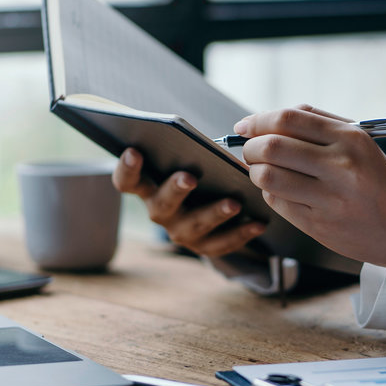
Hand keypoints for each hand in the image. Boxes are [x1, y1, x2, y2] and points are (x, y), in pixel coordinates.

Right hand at [112, 148, 265, 256]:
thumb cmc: (199, 172)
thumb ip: (191, 150)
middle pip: (162, 204)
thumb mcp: (191, 161)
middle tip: (189, 177)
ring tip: (234, 203)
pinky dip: (241, 233)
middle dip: (175, 189)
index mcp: (149, 188)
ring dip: (214, 214)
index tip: (134, 151)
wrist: (215, 208)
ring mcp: (181, 232)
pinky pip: (222, 243)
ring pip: (195, 226)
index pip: (127, 182)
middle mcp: (160, 212)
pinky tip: (258, 222)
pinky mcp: (205, 247)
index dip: (127, 169)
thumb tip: (210, 138)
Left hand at [235, 105, 385, 265]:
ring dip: (256, 171)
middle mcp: (340, 166)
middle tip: (251, 150)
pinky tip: (281, 189)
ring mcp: (329, 198)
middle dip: (251, 147)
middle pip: (272, 147)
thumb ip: (316, 123)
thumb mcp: (358, 141)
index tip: (245, 126)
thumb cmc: (374, 178)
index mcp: (350, 138)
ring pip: (268, 177)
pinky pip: (276, 202)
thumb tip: (267, 120)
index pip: (289, 119)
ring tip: (264, 170)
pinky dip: (270, 192)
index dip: (258, 121)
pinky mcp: (318, 224)